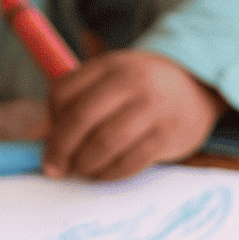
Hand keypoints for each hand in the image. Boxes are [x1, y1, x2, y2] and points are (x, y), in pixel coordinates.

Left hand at [41, 50, 224, 179]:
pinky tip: (103, 175)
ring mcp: (152, 107)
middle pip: (81, 118)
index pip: (63, 92)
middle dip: (60, 149)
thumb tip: (40, 134)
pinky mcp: (167, 133)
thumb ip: (79, 99)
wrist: (198, 85)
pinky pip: (131, 161)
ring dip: (85, 164)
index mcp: (108, 65)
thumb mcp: (111, 79)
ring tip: (80, 171)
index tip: (48, 138)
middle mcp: (130, 82)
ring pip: (105, 143)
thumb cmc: (141, 88)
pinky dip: (110, 174)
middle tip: (53, 167)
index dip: (50, 120)